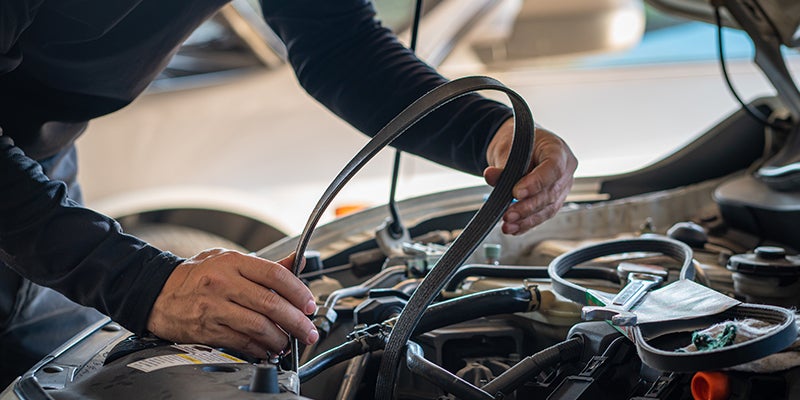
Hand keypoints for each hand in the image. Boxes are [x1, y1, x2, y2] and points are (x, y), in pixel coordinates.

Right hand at [146, 249, 317, 357]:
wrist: (157, 292)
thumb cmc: (196, 275)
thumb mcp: (228, 259)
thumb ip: (264, 265)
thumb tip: (297, 263)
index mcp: (233, 262)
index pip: (275, 275)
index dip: (298, 291)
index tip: (309, 304)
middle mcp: (224, 283)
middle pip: (271, 303)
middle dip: (296, 320)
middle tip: (307, 330)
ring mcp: (214, 308)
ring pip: (258, 326)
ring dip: (280, 338)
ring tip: (288, 342)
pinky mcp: (208, 330)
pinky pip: (242, 342)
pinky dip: (260, 348)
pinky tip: (268, 348)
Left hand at [484, 118, 576, 234]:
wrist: (522, 147)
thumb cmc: (520, 143)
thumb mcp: (509, 149)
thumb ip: (503, 165)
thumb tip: (490, 176)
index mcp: (558, 150)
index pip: (552, 168)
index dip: (535, 183)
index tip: (516, 193)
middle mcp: (565, 170)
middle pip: (550, 193)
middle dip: (527, 207)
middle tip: (508, 215)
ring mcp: (562, 188)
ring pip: (548, 208)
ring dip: (527, 219)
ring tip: (508, 225)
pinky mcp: (554, 201)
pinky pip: (543, 215)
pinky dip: (527, 223)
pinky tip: (514, 229)